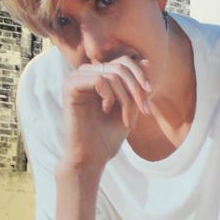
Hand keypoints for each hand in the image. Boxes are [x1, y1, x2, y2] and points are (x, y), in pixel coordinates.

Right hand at [62, 56, 150, 170]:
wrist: (91, 157)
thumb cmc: (109, 136)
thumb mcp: (131, 107)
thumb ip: (137, 86)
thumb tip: (147, 61)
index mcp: (98, 76)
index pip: (124, 62)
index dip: (140, 76)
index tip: (150, 96)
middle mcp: (85, 74)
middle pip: (120, 66)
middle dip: (136, 90)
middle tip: (144, 111)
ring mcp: (75, 78)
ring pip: (112, 74)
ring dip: (126, 98)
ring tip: (127, 119)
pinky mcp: (69, 86)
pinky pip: (99, 79)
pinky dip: (110, 96)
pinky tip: (106, 110)